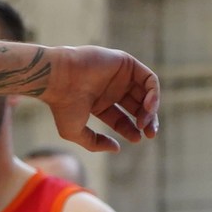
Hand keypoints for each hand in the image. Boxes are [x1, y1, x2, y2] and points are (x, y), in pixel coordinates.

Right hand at [40, 47, 158, 153]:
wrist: (58, 78)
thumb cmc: (62, 104)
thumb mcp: (75, 132)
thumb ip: (95, 143)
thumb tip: (117, 148)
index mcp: (99, 103)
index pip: (122, 119)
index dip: (132, 130)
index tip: (137, 139)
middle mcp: (110, 88)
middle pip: (137, 107)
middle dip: (146, 121)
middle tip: (150, 134)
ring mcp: (119, 75)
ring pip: (145, 93)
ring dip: (151, 109)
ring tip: (146, 122)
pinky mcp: (125, 63)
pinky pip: (148, 78)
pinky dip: (154, 92)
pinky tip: (148, 106)